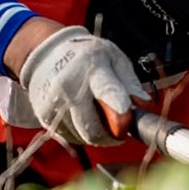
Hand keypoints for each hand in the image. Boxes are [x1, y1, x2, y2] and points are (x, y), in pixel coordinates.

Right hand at [19, 26, 149, 145]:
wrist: (45, 52)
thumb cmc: (85, 56)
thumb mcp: (113, 58)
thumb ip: (130, 83)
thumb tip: (143, 105)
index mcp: (92, 68)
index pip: (107, 92)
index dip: (119, 111)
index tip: (127, 122)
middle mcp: (69, 86)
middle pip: (93, 128)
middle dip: (111, 136)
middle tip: (120, 131)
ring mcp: (54, 104)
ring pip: (82, 137)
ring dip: (97, 136)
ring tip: (100, 118)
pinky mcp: (45, 116)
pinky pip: (71, 137)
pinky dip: (81, 134)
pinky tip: (84, 118)